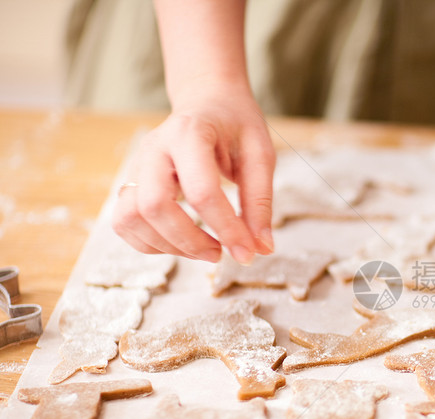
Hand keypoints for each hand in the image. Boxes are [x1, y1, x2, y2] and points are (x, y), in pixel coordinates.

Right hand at [112, 88, 275, 262]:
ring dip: (168, 246)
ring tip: (204, 250)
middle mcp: (154, 148)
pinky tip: (182, 244)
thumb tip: (261, 248)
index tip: (248, 252)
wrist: (207, 100)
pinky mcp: (131, 182)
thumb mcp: (260, 154)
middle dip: (189, 241)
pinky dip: (150, 244)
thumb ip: (260, 200)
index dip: (226, 229)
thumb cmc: (235, 124)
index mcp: (190, 133)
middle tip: (220, 253)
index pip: (201, 191)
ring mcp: (137, 165)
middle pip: (153, 206)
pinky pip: (125, 223)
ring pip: (131, 218)